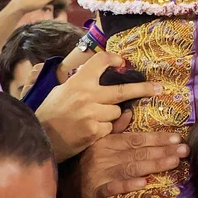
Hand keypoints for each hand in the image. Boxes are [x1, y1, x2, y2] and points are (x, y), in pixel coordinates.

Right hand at [35, 51, 161, 160]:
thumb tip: (94, 69)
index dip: (114, 59)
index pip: (100, 60)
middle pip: (123, 89)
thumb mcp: (59, 90)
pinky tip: (91, 130)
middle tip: (159, 87)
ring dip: (111, 114)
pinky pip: (110, 127)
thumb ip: (79, 81)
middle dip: (144, 88)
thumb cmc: (48, 113)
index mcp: (78, 81)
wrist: (38, 138)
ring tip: (94, 118)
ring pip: (117, 111)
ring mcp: (92, 115)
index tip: (122, 62)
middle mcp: (87, 95)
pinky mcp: (95, 132)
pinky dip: (105, 129)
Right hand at [75, 130, 187, 197]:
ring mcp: (101, 173)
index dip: (157, 138)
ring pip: (132, 167)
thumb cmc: (87, 163)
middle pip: (139, 152)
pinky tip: (143, 182)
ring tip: (174, 162)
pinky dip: (128, 184)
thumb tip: (129, 111)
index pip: (137, 138)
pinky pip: (113, 187)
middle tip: (185, 150)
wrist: (65, 187)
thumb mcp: (99, 141)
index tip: (177, 138)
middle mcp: (106, 155)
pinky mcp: (96, 191)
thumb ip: (116, 129)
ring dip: (154, 165)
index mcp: (108, 141)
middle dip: (163, 150)